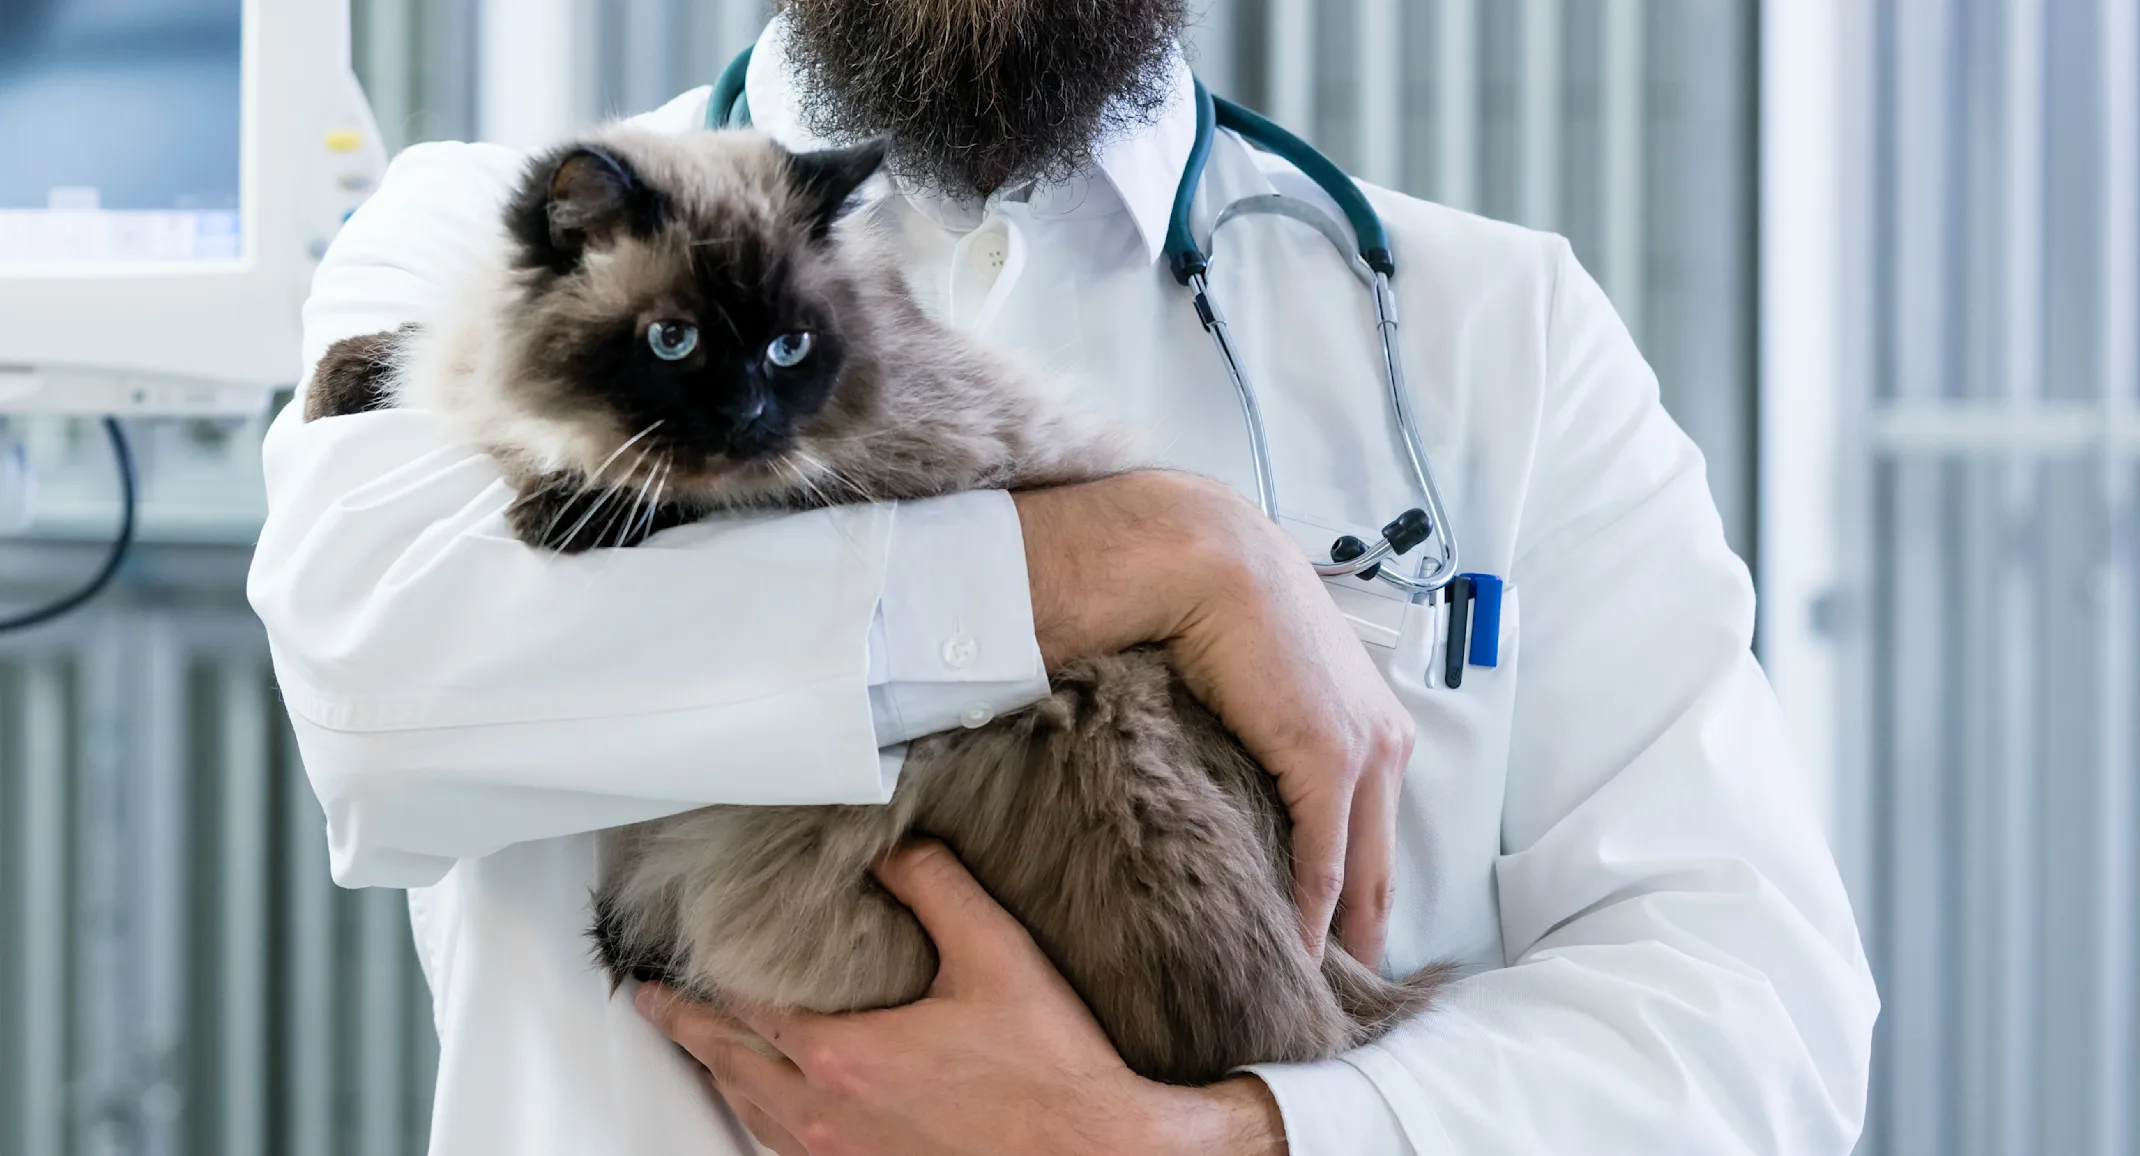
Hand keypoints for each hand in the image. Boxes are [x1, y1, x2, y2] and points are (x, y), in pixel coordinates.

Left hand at [636, 842, 1285, 1155]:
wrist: (1093, 1154)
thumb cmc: (1050, 1071)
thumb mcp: (995, 954)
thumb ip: (936, 887)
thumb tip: (892, 844)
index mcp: (844, 1054)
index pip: (748, 1005)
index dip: (708, 976)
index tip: (678, 957)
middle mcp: (826, 1114)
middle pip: (728, 1062)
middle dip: (682, 1026)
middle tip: (649, 1001)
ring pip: (749, 1113)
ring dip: (715, 1073)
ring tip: (697, 1048)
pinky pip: (784, 1148)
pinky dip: (757, 1117)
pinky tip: (765, 1108)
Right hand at [1013, 472, 1413, 963]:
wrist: (1210, 562)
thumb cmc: (1224, 610)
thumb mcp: (1265, 684)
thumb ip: (1270, 733)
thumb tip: (1242, 778)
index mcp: (1374, 723)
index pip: (1377, 830)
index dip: (1361, 892)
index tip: (1340, 944)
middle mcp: (1385, 742)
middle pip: (1383, 863)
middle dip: (1363, 929)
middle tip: (1339, 995)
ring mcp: (1364, 754)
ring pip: (1360, 871)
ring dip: (1339, 934)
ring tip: (1313, 992)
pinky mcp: (1330, 762)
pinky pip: (1323, 860)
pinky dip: (1310, 913)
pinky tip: (1293, 954)